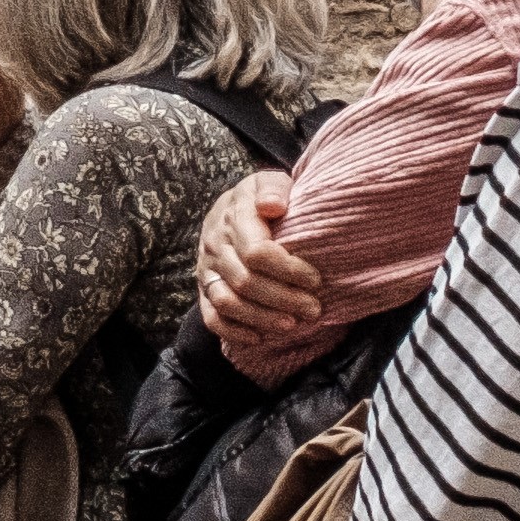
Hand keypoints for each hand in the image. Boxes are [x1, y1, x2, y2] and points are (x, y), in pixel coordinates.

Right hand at [195, 169, 322, 338]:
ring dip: (261, 318)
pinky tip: (259, 338)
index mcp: (233, 219)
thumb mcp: (269, 182)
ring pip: (228, 302)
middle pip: (245, 282)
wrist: (229, 208)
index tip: (315, 279)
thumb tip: (273, 206)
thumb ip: (273, 189)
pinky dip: (234, 331)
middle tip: (314, 309)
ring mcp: (206, 270)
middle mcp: (215, 247)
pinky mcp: (203, 289)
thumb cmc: (260, 199)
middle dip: (283, 299)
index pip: (257, 252)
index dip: (288, 270)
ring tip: (292, 325)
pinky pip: (211, 317)